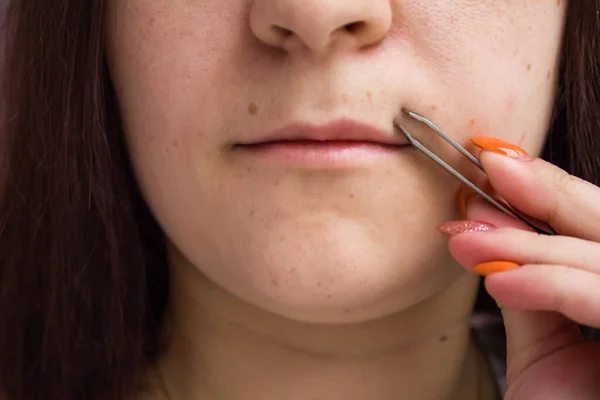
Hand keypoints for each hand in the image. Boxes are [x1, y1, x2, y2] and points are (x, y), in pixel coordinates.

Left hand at [439, 138, 599, 399]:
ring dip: (532, 245)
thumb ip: (531, 289)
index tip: (493, 166)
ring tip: (467, 237)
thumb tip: (486, 224)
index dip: (554, 193)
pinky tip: (501, 281)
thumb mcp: (547, 351)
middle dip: (550, 194)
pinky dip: (556, 286)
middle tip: (486, 168)